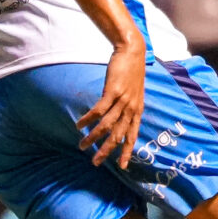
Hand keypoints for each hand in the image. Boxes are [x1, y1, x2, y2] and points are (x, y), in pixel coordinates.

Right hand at [74, 45, 147, 167]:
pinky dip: (88, 119)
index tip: (123, 167)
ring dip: (93, 137)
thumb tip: (119, 118)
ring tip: (82, 145)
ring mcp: (123, 101)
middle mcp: (132, 108)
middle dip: (106, 151)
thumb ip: (128, 107)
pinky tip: (79, 125)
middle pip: (118, 135)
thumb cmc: (132, 72)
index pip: (132, 135)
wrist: (133, 52)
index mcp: (137, 110)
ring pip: (106, 125)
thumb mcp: (134, 93)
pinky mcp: (113, 91)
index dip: (127, 151)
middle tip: (95, 162)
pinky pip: (99, 110)